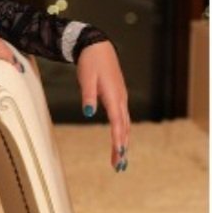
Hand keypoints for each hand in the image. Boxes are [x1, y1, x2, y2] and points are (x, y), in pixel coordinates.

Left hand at [76, 41, 130, 170]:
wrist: (97, 46)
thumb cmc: (90, 62)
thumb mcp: (86, 78)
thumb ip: (88, 96)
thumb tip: (89, 114)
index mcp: (113, 96)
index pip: (117, 123)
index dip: (118, 139)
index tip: (119, 154)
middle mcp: (120, 99)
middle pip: (124, 128)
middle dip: (122, 147)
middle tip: (119, 166)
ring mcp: (121, 98)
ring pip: (125, 124)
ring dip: (123, 141)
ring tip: (120, 159)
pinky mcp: (118, 96)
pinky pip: (122, 118)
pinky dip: (122, 131)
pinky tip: (120, 139)